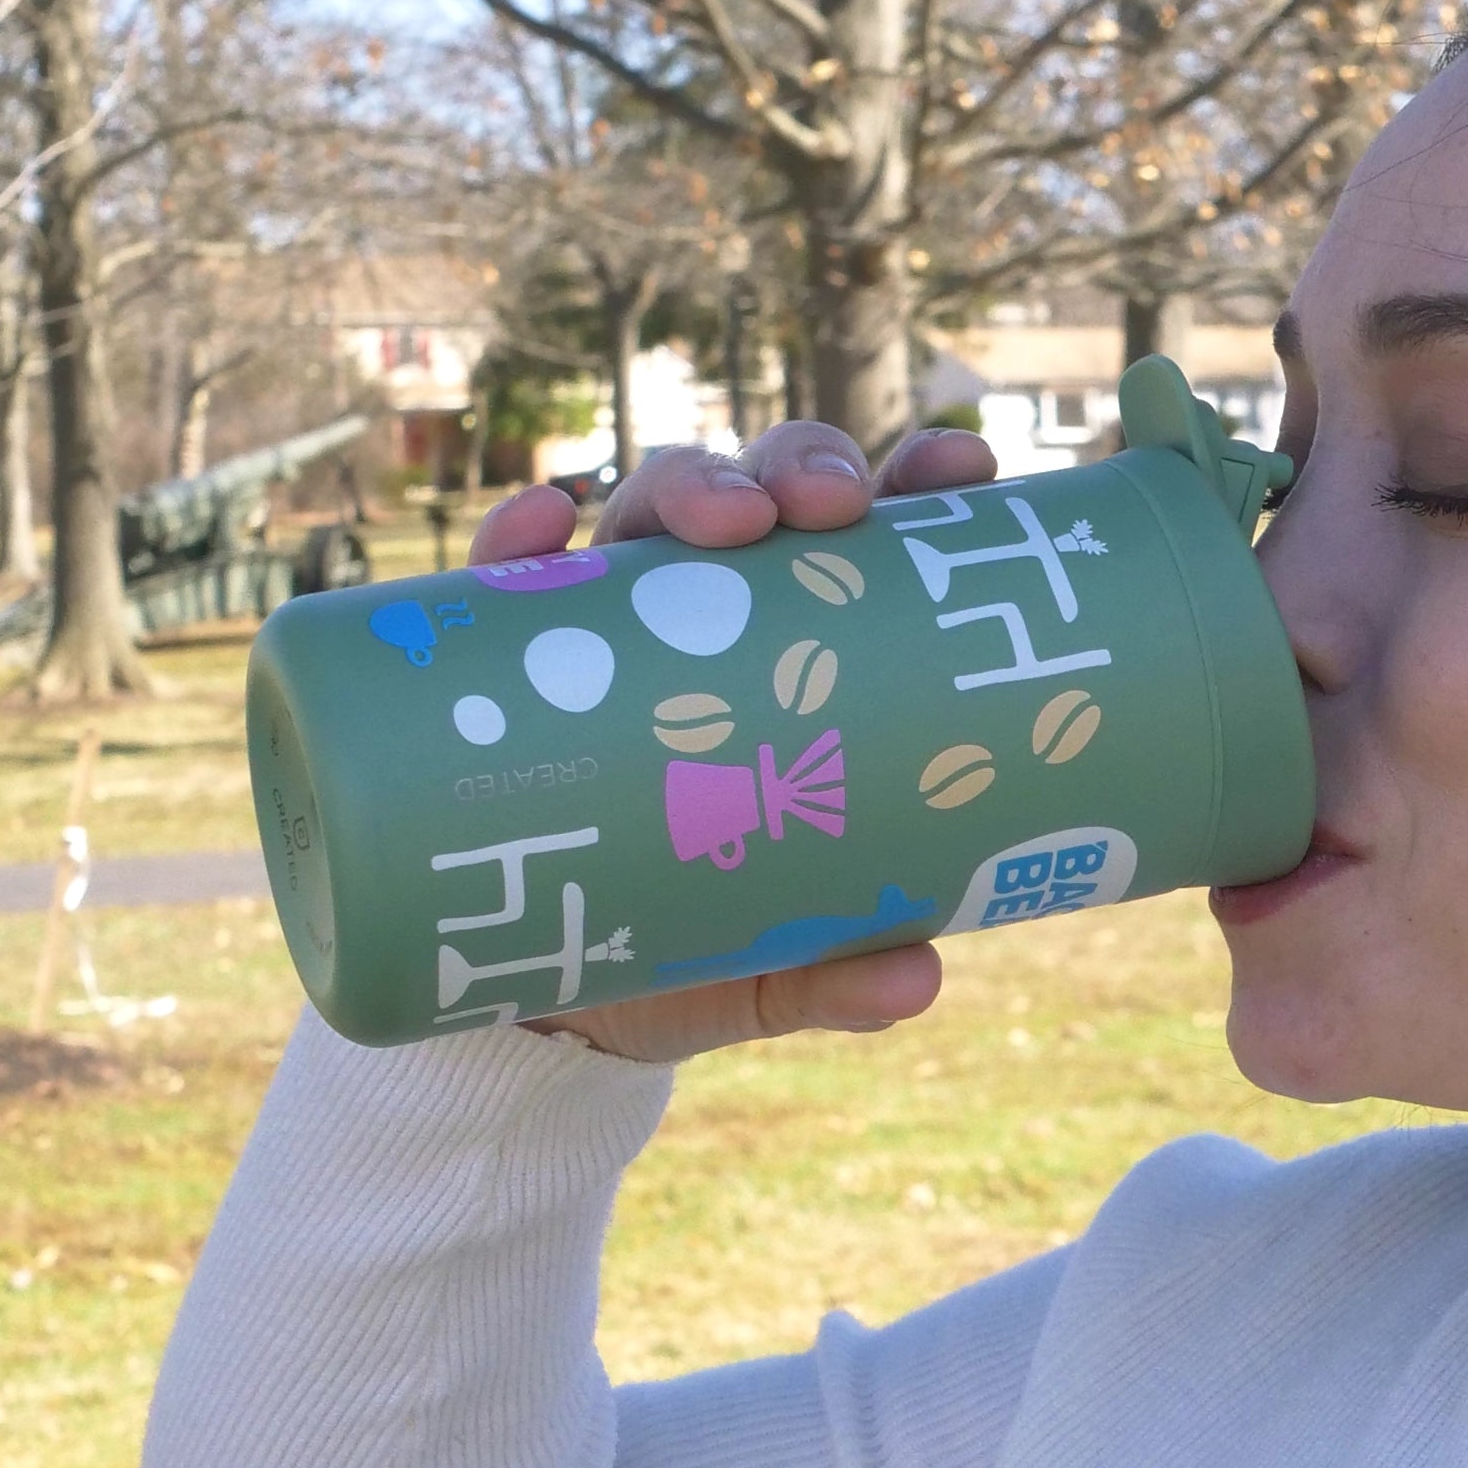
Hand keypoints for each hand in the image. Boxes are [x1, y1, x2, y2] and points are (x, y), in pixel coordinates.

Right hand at [465, 418, 1001, 1065]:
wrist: (540, 1000)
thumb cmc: (687, 948)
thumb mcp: (768, 969)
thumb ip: (839, 978)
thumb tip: (920, 985)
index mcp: (799, 651)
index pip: (867, 538)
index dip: (916, 482)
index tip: (964, 467)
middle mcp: (706, 617)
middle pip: (762, 495)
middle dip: (802, 470)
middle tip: (832, 512)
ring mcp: (605, 627)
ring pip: (646, 509)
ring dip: (691, 484)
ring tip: (725, 521)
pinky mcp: (504, 662)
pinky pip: (502, 578)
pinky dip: (519, 534)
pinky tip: (544, 525)